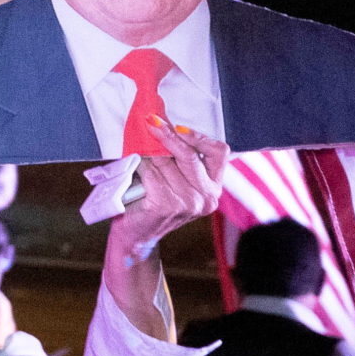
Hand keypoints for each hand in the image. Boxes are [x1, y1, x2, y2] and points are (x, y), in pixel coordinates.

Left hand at [109, 123, 228, 260]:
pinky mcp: (166, 205)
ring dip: (150, 152)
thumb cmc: (154, 201)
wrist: (137, 235)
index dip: (199, 137)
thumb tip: (164, 120)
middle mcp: (206, 197)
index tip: (179, 128)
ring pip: (166, 162)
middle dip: (168, 136)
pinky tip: (136, 166)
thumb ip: (177, 155)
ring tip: (140, 147)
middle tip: (151, 122)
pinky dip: (141, 166)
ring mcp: (188, 203)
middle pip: (190, 155)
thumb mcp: (175, 177)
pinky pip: (151, 173)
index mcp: (214, 187)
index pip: (219, 153)